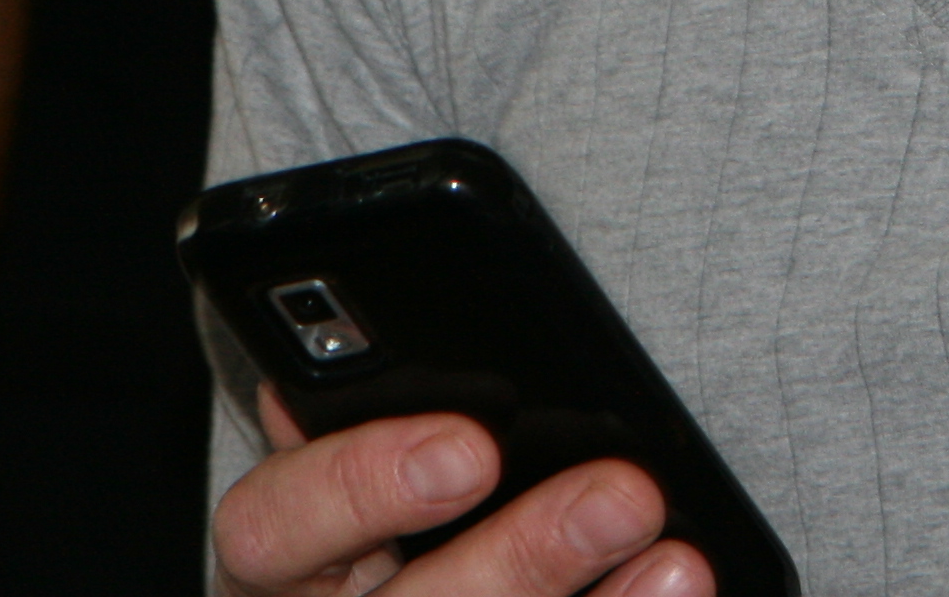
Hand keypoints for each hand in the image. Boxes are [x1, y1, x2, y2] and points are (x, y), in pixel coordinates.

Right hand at [210, 390, 716, 596]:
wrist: (408, 587)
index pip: (273, 526)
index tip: (470, 445)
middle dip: (523, 557)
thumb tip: (380, 373)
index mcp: (276, 564)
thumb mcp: (339, 472)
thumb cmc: (371, 528)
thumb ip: (356, 422)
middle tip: (620, 495)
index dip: (362, 484)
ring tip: (675, 564)